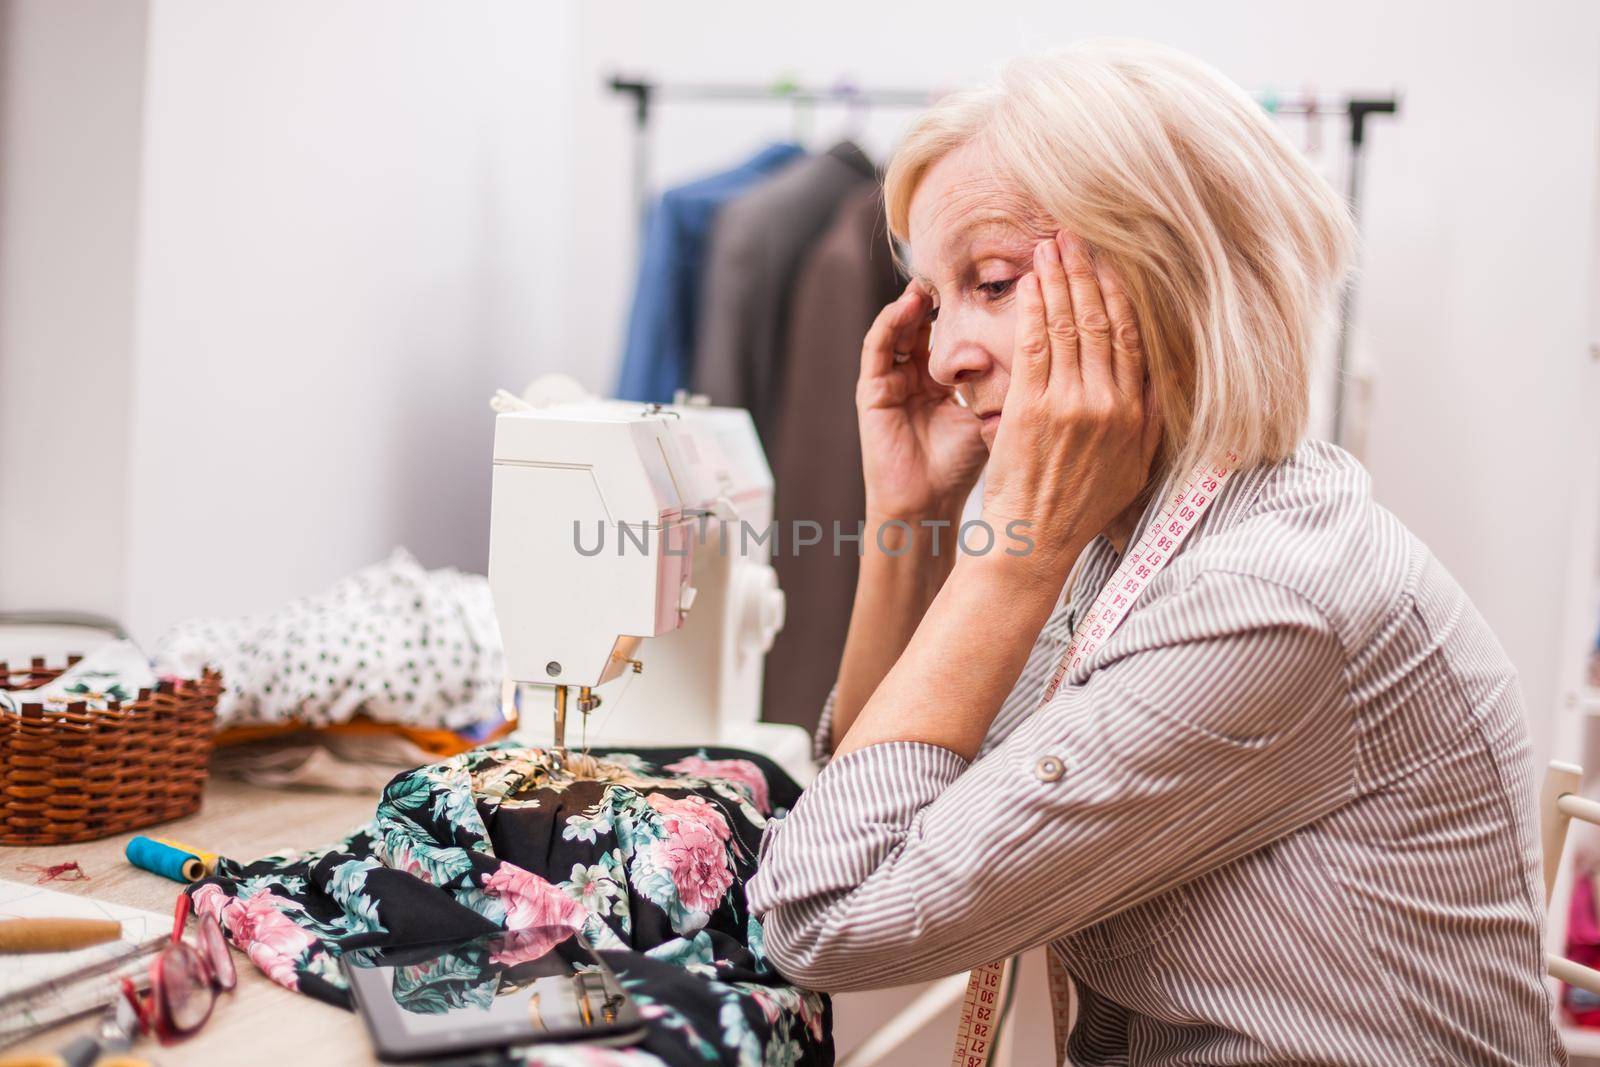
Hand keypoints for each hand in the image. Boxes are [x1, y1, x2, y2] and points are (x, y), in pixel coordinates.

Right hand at [856, 281, 987, 520]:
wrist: (925, 505)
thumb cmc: (959, 466)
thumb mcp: (989, 415)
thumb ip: (1006, 384)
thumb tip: (1047, 352)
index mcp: (944, 379)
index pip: (958, 330)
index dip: (973, 306)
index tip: (995, 281)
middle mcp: (916, 373)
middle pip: (928, 322)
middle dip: (945, 295)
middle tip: (969, 268)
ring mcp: (891, 379)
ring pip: (902, 327)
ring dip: (916, 301)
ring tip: (937, 279)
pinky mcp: (870, 388)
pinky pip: (877, 346)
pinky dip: (891, 322)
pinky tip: (909, 305)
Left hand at [981, 232, 1160, 565]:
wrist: (1036, 540)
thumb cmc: (1081, 507)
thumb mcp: (1136, 465)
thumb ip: (1154, 417)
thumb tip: (1173, 372)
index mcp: (1136, 413)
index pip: (1133, 337)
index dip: (1121, 293)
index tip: (1112, 260)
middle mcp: (1107, 403)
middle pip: (1100, 321)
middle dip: (1086, 272)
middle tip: (1074, 234)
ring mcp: (1068, 404)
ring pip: (1065, 325)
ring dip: (1056, 279)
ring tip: (1048, 246)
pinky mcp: (1030, 409)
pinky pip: (1033, 346)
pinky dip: (1031, 310)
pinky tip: (1028, 283)